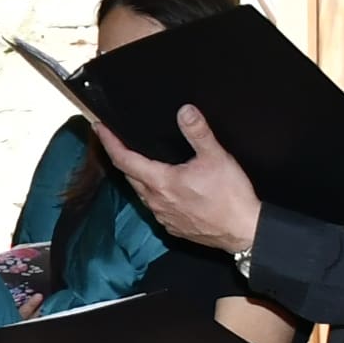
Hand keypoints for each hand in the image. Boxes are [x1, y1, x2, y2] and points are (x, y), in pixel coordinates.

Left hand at [94, 103, 262, 254]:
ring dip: (136, 176)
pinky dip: (152, 193)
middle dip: (120, 156)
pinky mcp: (173, 227)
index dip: (109, 142)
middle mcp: (156, 201)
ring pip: (141, 192)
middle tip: (115, 140)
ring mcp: (163, 216)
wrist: (244, 232)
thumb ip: (198, 132)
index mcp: (161, 182)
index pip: (124, 160)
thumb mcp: (216, 158)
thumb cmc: (231, 197)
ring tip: (137, 160)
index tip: (98, 128)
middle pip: (129, 176)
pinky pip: (154, 206)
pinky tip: (161, 187)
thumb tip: (184, 111)